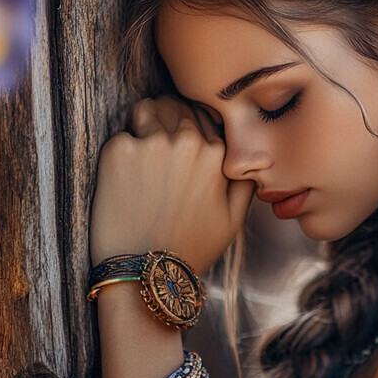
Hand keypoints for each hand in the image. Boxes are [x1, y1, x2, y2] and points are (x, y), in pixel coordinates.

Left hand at [89, 95, 254, 274]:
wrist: (145, 272)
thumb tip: (259, 155)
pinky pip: (120, 136)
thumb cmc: (190, 248)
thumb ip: (246, 181)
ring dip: (143, 125)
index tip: (181, 142)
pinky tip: (125, 181)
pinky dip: (121, 153)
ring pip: (146, 110)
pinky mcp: (118, 151)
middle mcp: (186, 141)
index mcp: (217, 153)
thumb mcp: (232, 219)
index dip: (191, 124)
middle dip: (167, 121)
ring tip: (141, 158)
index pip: (203, 112)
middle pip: (175, 105)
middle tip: (158, 153)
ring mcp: (150, 143)